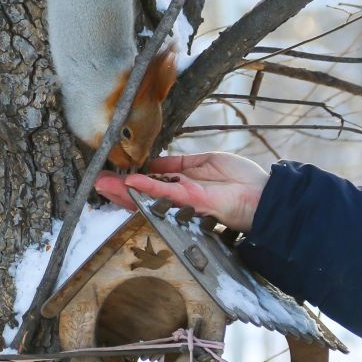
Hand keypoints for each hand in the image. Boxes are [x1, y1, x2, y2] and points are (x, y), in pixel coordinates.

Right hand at [95, 152, 268, 231]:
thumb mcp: (207, 161)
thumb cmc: (243, 180)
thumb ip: (180, 163)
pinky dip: (148, 188)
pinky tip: (130, 183)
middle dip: (120, 189)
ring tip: (102, 185)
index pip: (152, 182)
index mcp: (184, 184)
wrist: (264, 195)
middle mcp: (180, 195)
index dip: (133, 180)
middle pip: (144, 194)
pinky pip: (165, 193)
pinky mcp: (192, 201)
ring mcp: (184, 201)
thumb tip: (156, 161)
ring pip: (148, 197)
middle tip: (98, 184)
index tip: (115, 175)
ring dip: (124, 191)